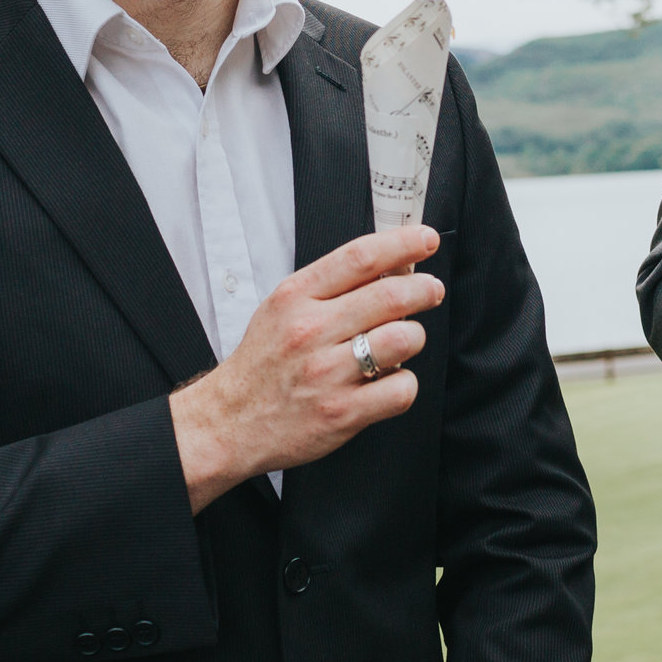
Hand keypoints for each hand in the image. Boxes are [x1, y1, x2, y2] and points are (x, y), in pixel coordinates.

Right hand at [170, 225, 443, 511]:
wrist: (230, 422)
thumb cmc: (263, 362)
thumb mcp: (283, 308)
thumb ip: (332, 285)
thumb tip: (394, 262)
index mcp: (295, 298)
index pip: (360, 257)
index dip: (402, 242)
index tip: (427, 239)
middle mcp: (310, 331)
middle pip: (390, 296)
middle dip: (424, 288)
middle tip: (431, 290)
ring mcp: (326, 374)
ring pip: (402, 340)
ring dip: (415, 337)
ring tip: (404, 341)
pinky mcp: (341, 413)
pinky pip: (400, 390)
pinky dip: (405, 383)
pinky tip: (390, 381)